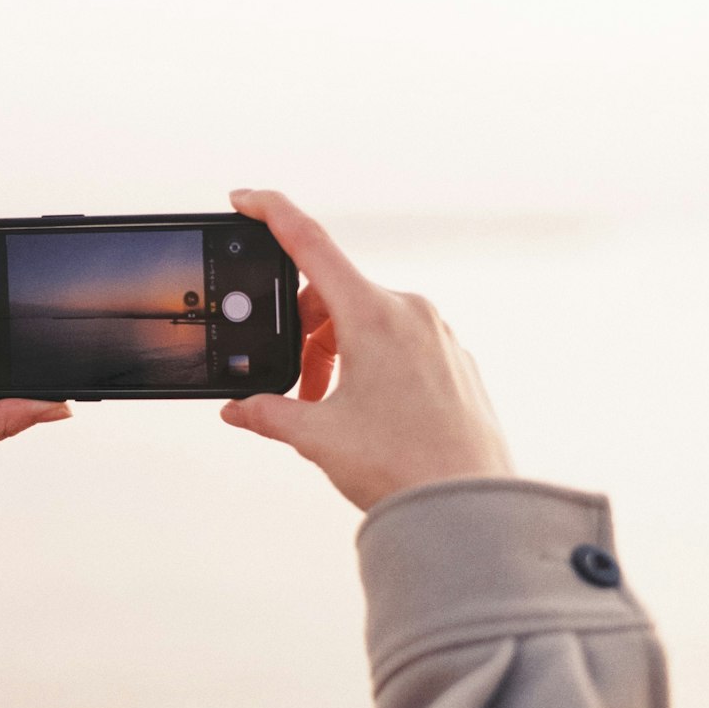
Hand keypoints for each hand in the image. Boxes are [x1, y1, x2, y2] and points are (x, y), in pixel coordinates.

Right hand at [219, 190, 513, 511]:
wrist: (470, 508)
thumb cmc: (402, 466)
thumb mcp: (317, 436)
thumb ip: (269, 413)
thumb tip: (238, 409)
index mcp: (373, 315)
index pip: (311, 242)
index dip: (272, 213)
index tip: (244, 199)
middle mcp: (410, 313)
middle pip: (334, 297)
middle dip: (303, 334)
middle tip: (295, 387)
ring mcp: (438, 336)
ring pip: (366, 322)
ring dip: (334, 354)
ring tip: (328, 410)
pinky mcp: (454, 361)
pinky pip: (399, 344)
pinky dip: (368, 365)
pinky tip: (364, 412)